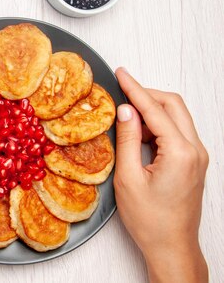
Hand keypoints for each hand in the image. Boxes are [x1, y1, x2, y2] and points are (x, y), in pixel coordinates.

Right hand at [113, 67, 208, 282]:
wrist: (172, 246)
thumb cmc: (150, 220)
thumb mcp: (128, 178)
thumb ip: (127, 139)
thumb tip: (126, 110)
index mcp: (180, 152)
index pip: (155, 109)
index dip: (135, 89)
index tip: (122, 74)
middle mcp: (195, 150)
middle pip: (173, 105)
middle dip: (147, 94)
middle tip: (122, 90)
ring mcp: (198, 156)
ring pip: (177, 117)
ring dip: (152, 111)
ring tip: (126, 119)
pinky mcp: (194, 162)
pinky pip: (177, 132)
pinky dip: (158, 126)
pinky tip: (139, 135)